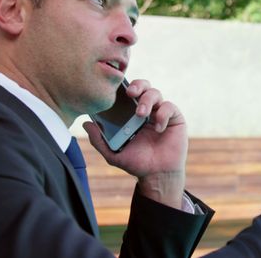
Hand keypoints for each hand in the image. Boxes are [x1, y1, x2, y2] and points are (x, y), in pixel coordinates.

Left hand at [83, 79, 187, 209]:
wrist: (157, 175)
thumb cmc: (136, 163)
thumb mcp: (113, 153)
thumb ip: (99, 140)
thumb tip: (85, 124)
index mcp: (131, 114)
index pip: (127, 93)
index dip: (123, 87)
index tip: (115, 89)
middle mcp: (147, 109)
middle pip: (143, 86)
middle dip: (137, 85)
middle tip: (130, 93)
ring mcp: (160, 112)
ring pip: (155, 93)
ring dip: (147, 100)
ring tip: (141, 114)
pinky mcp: (175, 118)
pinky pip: (169, 107)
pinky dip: (163, 114)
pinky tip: (159, 129)